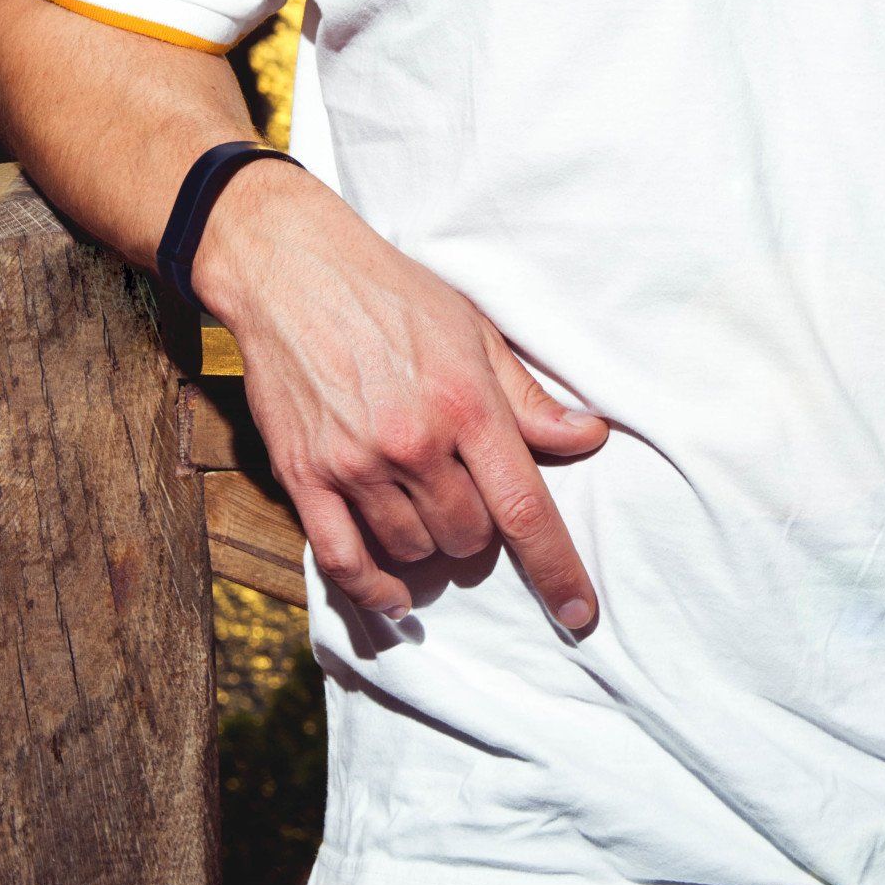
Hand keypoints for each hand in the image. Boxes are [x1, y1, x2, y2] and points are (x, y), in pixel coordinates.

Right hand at [194, 164, 608, 626]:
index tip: (579, 614)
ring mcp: (355, 464)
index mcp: (467, 404)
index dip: (557, 568)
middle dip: (481, 529)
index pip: (524, 508)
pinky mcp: (304, 476)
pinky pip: (344, 560)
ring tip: (425, 502)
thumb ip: (528, 397)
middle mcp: (414, 443)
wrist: (295, 269)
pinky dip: (374, 589)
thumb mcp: (475, 332)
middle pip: (470, 537)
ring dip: (431, 544)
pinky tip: (395, 595)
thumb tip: (589, 438)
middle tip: (468, 490)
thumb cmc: (393, 294)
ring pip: (415, 551)